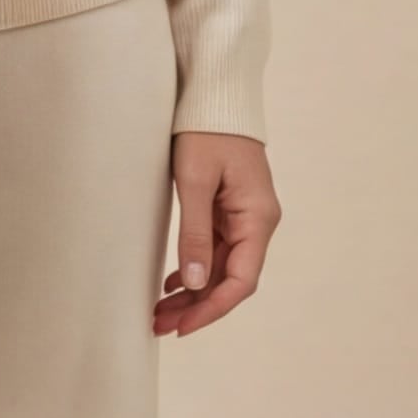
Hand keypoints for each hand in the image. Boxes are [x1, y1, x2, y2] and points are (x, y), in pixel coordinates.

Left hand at [152, 132, 280, 336]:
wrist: (215, 91)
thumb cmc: (207, 129)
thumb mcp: (195, 180)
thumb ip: (196, 232)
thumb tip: (197, 284)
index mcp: (258, 218)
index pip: (241, 280)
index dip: (212, 308)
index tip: (183, 326)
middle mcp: (258, 221)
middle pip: (231, 278)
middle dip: (197, 306)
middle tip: (159, 324)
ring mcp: (245, 214)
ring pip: (222, 265)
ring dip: (194, 290)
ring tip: (160, 310)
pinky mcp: (231, 206)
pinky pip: (217, 247)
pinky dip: (197, 266)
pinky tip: (174, 282)